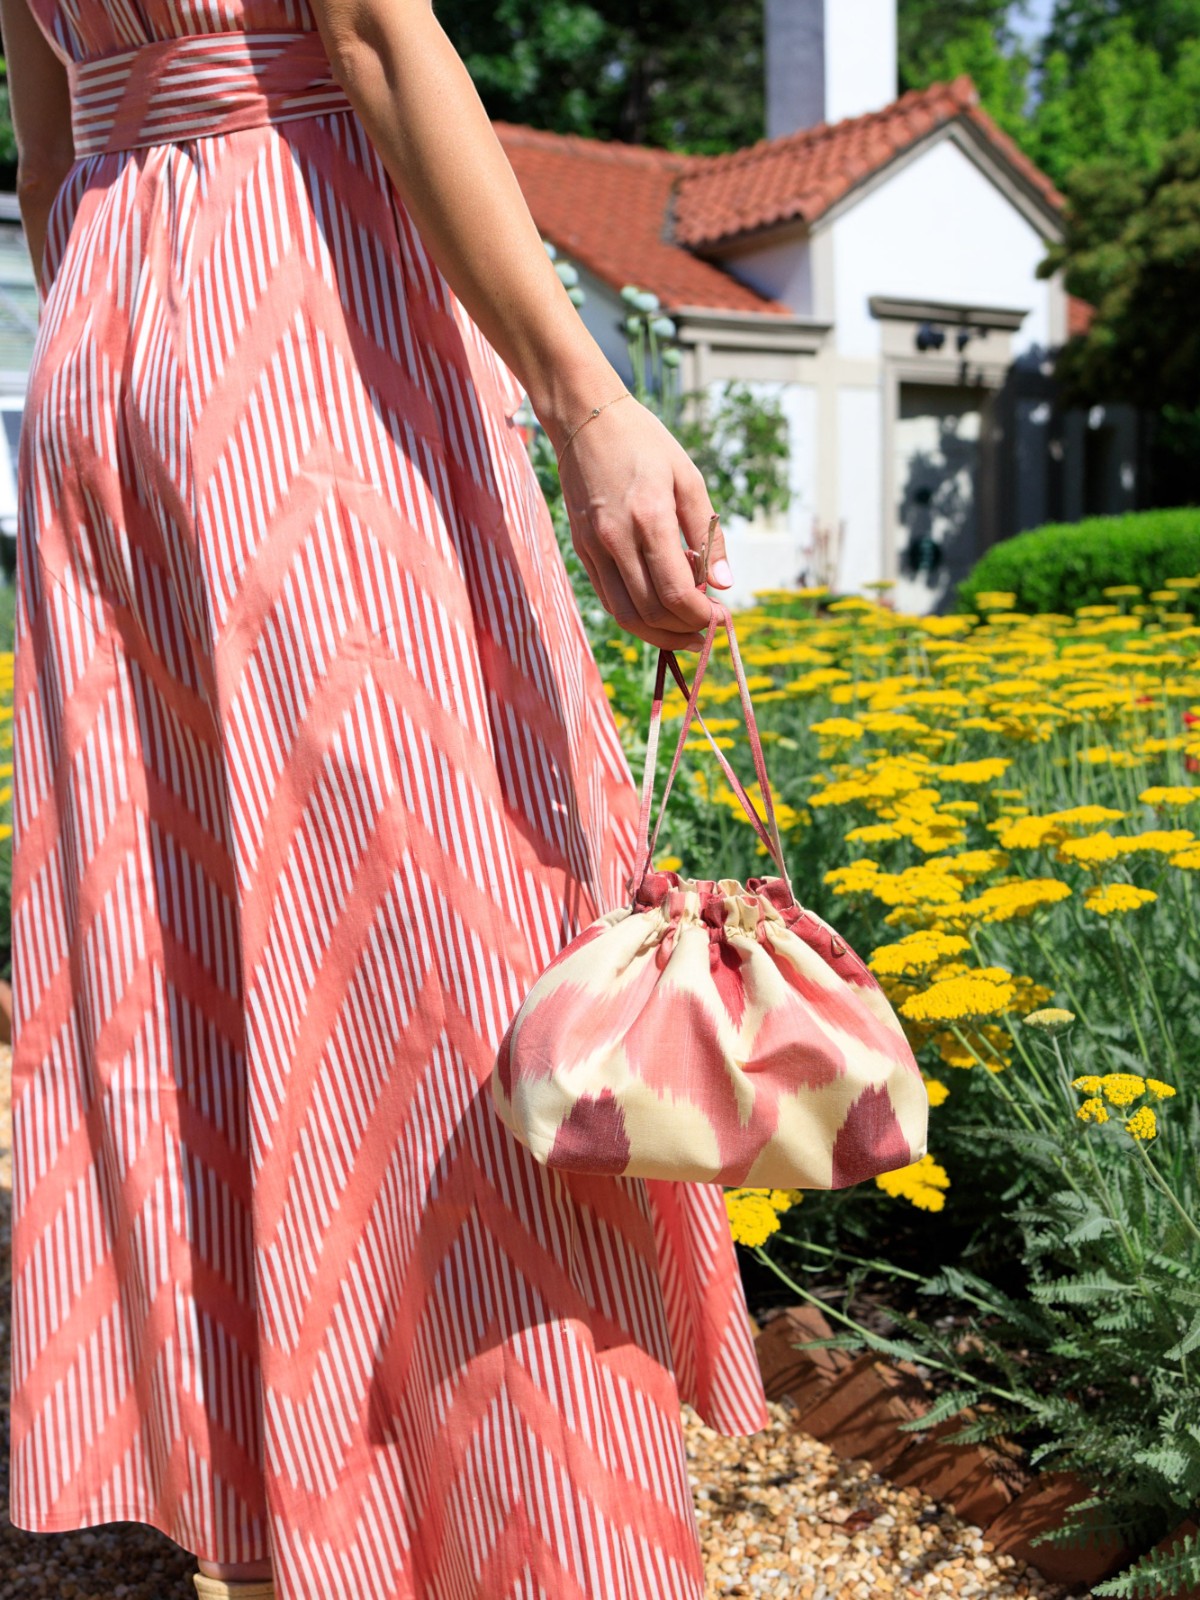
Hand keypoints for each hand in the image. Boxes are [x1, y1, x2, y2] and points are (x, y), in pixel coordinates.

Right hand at [556, 396, 733, 651]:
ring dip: (658, 633)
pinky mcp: (582, 550)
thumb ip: (708, 535)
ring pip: (624, 615)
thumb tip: (725, 584)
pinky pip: (608, 599)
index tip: (719, 617)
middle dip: (683, 631)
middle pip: (651, 613)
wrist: (584, 419)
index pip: (676, 593)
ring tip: (683, 628)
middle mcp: (617, 539)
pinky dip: (634, 614)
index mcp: (650, 518)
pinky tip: (656, 607)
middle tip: (706, 628)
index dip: (701, 616)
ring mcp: (594, 548)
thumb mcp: (689, 479)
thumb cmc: (645, 443)